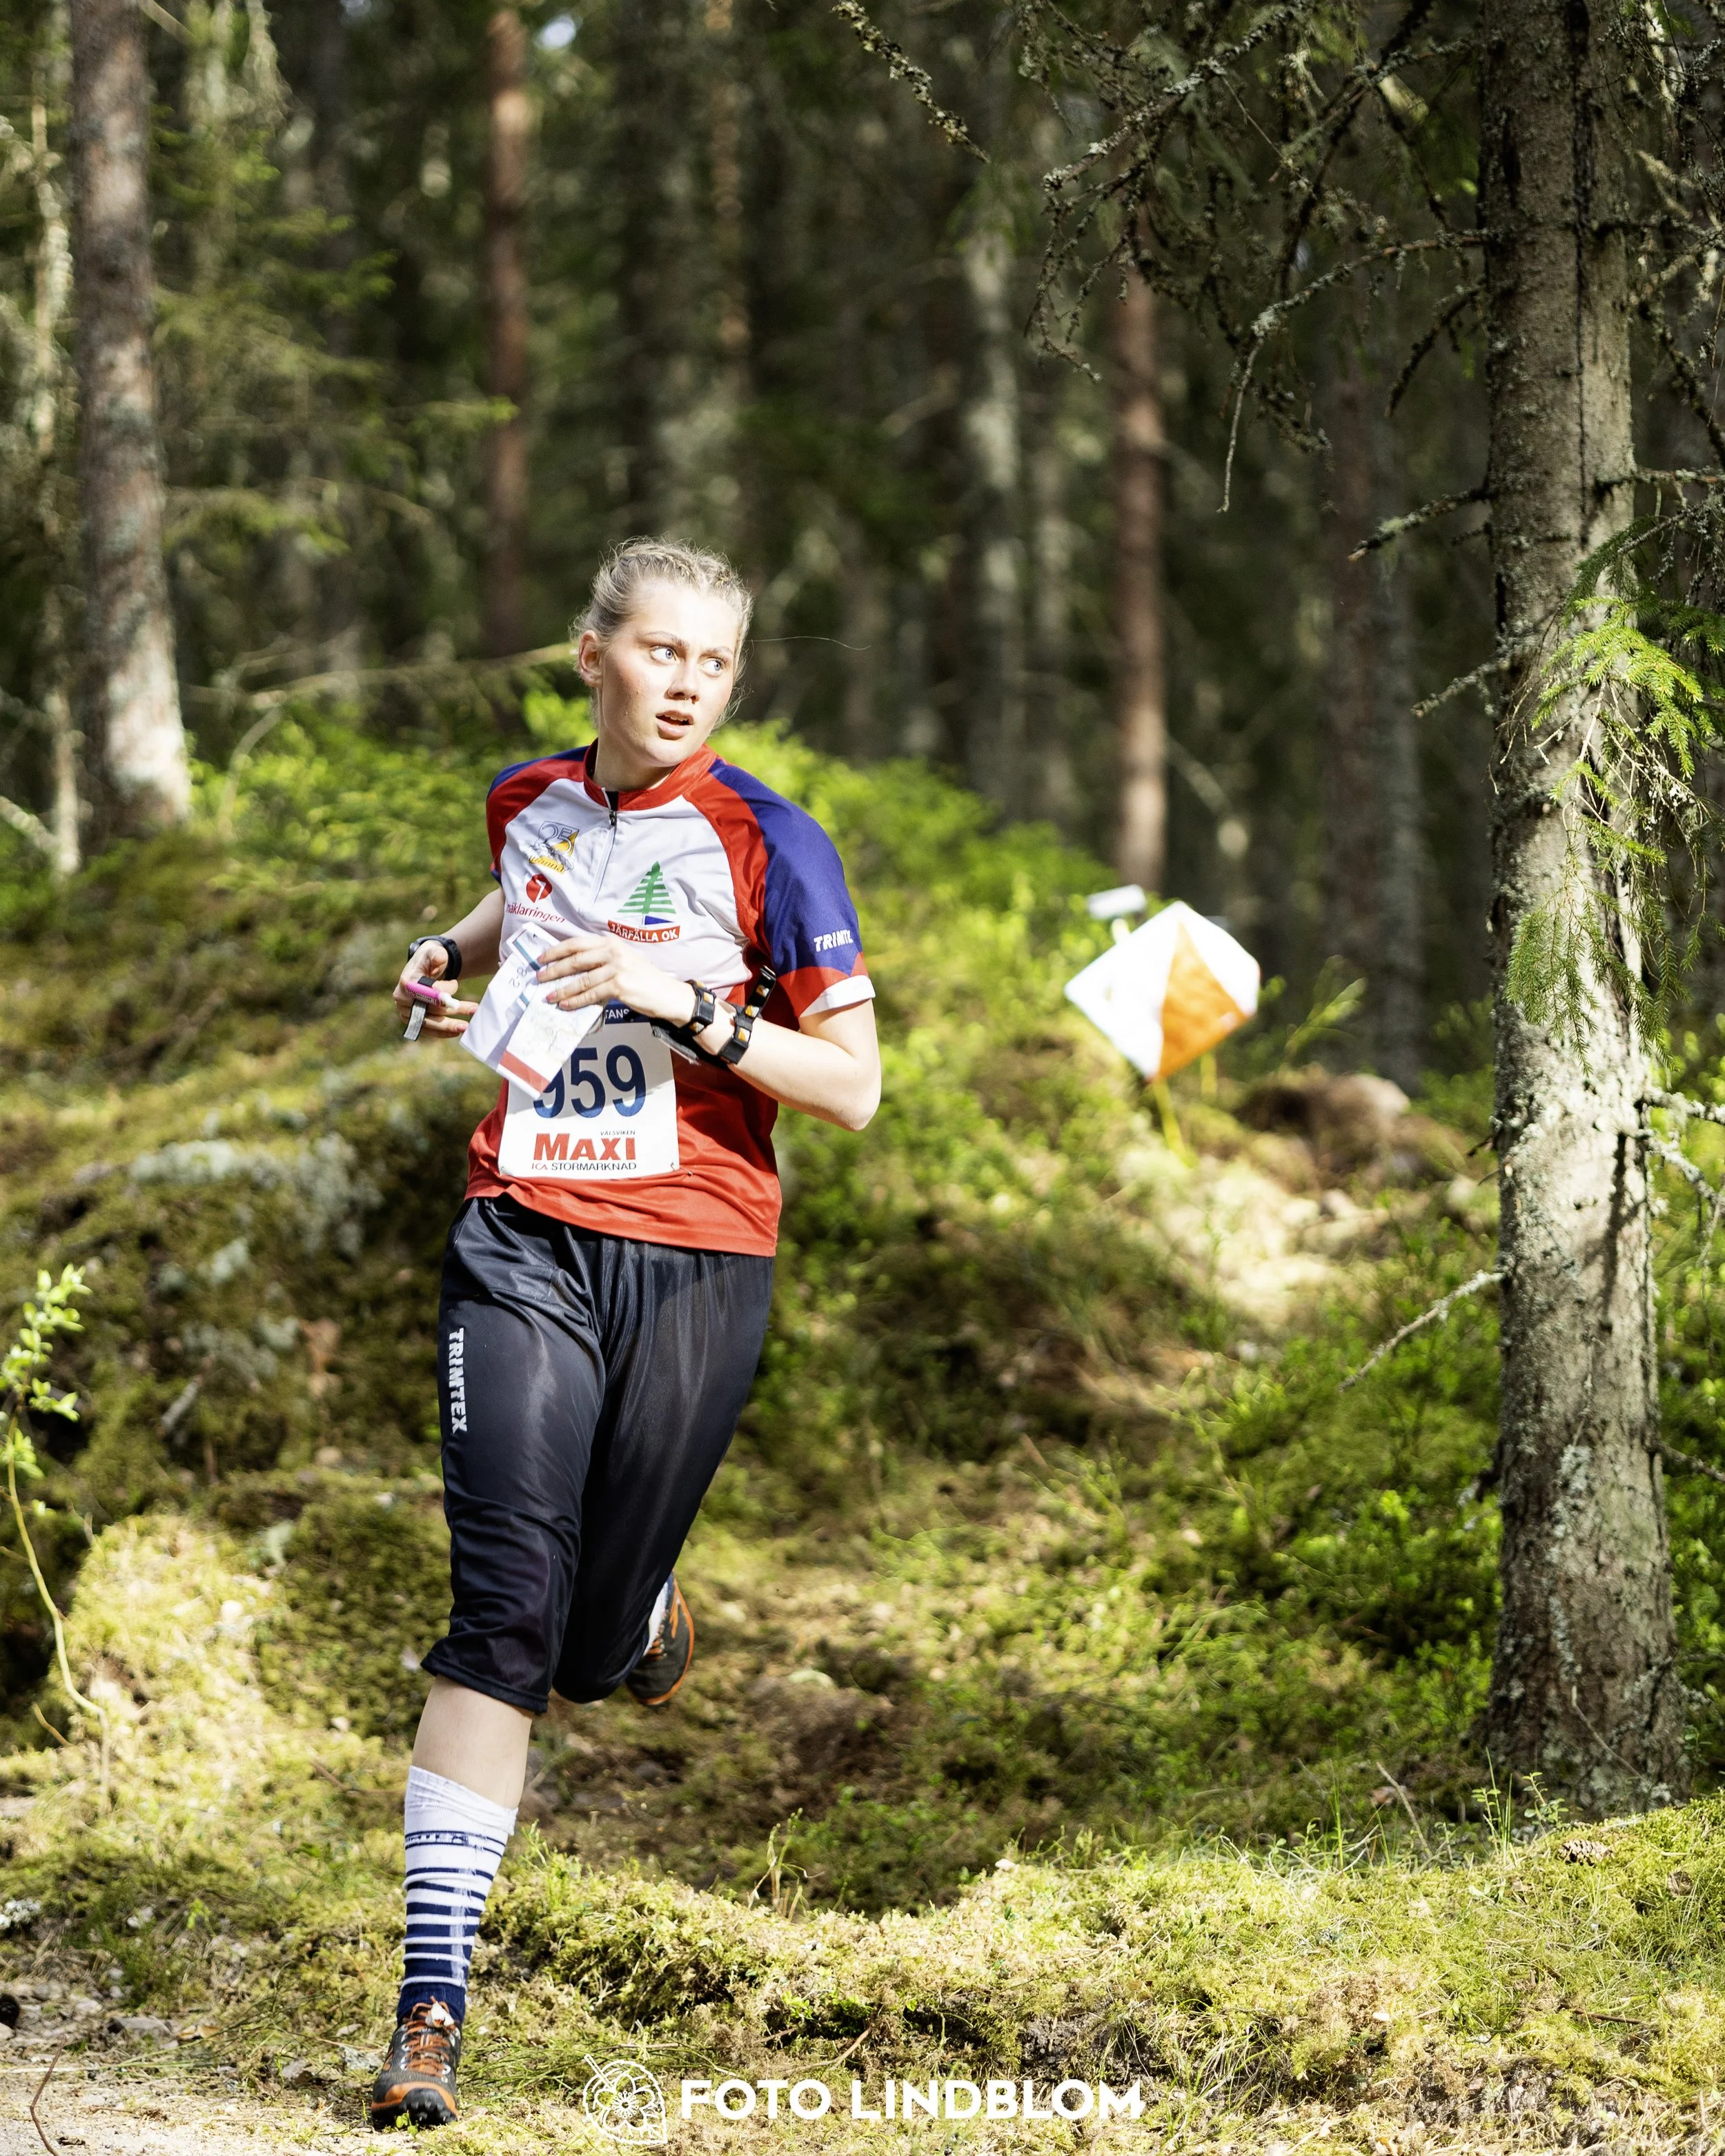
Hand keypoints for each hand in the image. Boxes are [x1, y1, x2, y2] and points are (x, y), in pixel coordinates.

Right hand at [392, 944, 478, 1037]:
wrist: (424, 969)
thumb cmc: (430, 960)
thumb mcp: (434, 952)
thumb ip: (437, 954)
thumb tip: (440, 958)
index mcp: (406, 981)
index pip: (424, 991)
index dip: (439, 995)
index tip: (455, 992)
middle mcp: (402, 998)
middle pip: (428, 1008)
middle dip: (451, 1009)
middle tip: (473, 1009)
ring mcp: (406, 1011)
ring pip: (429, 1022)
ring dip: (449, 1025)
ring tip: (467, 1026)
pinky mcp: (412, 1021)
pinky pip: (427, 1030)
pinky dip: (442, 1032)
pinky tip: (457, 1031)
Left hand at [535, 931, 694, 1025]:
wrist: (667, 994)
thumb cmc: (643, 979)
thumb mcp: (624, 960)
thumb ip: (602, 959)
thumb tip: (572, 967)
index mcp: (612, 942)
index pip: (577, 943)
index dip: (556, 950)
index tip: (541, 958)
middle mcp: (614, 951)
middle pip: (576, 959)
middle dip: (554, 969)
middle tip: (539, 977)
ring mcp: (617, 968)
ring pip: (581, 980)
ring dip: (562, 989)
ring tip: (548, 995)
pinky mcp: (620, 986)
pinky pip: (591, 994)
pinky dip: (576, 1001)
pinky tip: (565, 1005)